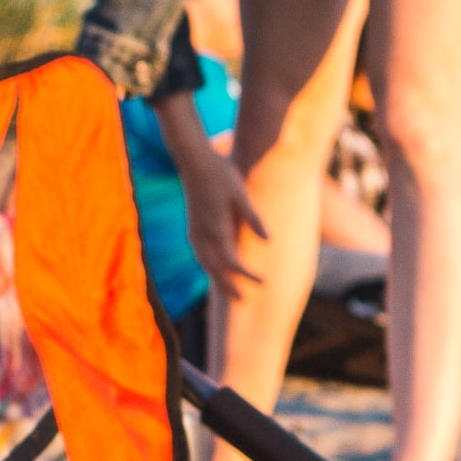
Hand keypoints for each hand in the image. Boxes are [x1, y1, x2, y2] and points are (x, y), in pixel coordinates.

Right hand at [152, 89, 263, 292]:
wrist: (193, 159)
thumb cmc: (220, 172)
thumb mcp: (241, 193)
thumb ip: (253, 218)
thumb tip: (268, 241)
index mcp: (216, 228)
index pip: (232, 261)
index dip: (247, 275)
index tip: (262, 283)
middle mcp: (202, 234)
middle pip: (215, 269)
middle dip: (228, 286)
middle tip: (242, 302)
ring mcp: (194, 230)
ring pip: (205, 263)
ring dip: (216, 278)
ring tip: (227, 290)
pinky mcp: (192, 225)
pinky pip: (199, 253)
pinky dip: (207, 265)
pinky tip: (212, 266)